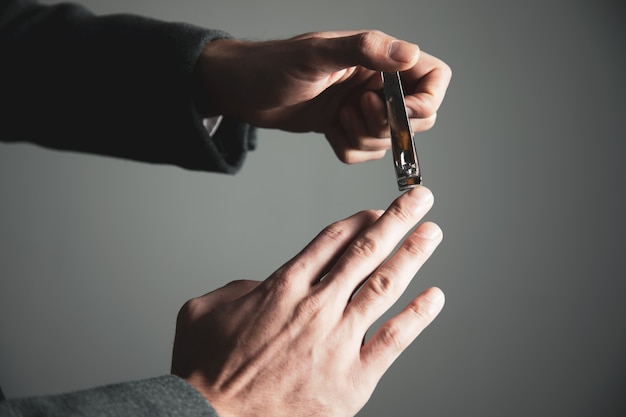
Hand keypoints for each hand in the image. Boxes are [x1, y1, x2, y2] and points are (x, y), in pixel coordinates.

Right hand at [171, 186, 444, 416]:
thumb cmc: (205, 369)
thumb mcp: (204, 310)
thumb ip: (239, 288)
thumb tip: (261, 286)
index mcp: (284, 287)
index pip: (333, 242)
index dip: (360, 221)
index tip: (377, 212)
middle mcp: (317, 306)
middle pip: (366, 251)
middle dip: (397, 220)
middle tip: (420, 200)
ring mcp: (338, 340)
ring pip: (384, 285)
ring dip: (412, 255)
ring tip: (431, 233)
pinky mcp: (353, 378)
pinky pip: (394, 340)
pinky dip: (418, 316)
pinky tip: (434, 297)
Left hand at [195, 30, 451, 162]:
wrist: (243, 91)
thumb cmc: (273, 65)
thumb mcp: (317, 54)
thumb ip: (365, 50)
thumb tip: (409, 54)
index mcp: (379, 58)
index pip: (434, 76)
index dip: (428, 99)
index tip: (403, 111)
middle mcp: (376, 83)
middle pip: (417, 117)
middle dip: (386, 125)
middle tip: (354, 110)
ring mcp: (362, 107)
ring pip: (387, 140)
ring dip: (361, 137)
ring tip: (334, 117)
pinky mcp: (346, 128)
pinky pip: (363, 153)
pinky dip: (346, 148)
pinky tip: (326, 129)